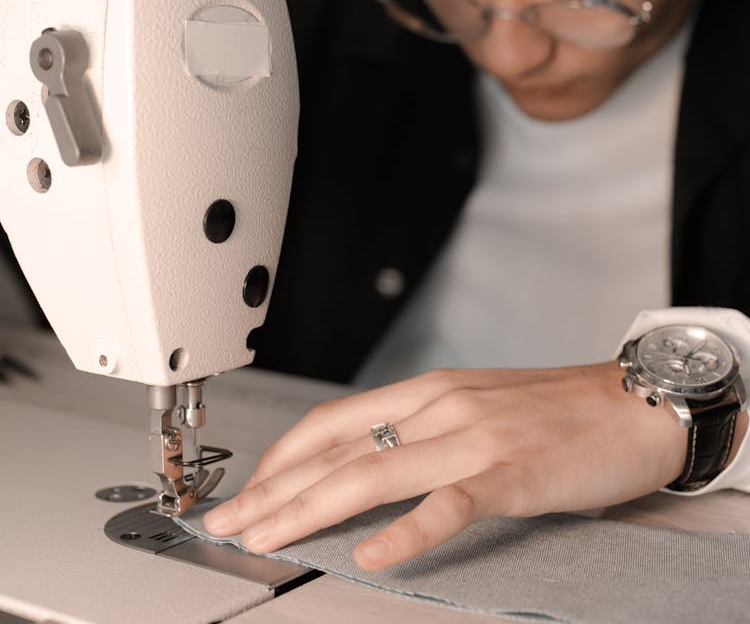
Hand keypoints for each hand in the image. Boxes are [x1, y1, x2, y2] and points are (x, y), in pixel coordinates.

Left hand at [203, 362, 685, 568]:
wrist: (632, 404)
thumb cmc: (558, 409)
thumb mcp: (477, 406)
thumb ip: (424, 430)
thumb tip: (368, 463)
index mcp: (430, 391)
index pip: (333, 422)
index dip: (281, 457)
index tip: (249, 490)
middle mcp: (440, 408)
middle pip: (337, 451)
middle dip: (273, 489)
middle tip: (228, 522)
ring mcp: (472, 439)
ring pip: (372, 474)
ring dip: (308, 508)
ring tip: (266, 537)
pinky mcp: (509, 473)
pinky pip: (447, 504)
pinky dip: (405, 532)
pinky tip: (373, 555)